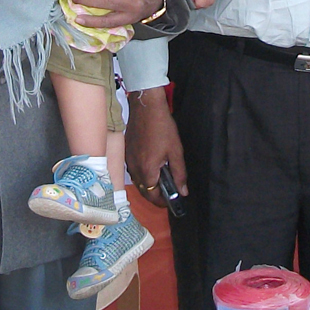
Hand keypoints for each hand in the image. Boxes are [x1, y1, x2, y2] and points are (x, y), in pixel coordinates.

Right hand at [126, 88, 185, 210]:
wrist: (146, 108)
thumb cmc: (162, 127)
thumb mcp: (175, 151)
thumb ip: (179, 174)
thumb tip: (182, 192)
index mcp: (147, 169)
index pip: (152, 195)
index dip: (162, 202)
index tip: (171, 201)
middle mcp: (134, 168)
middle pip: (143, 191)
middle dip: (154, 195)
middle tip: (168, 193)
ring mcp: (128, 160)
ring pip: (138, 181)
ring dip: (148, 184)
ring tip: (162, 179)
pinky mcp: (126, 153)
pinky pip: (133, 170)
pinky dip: (142, 174)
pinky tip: (151, 166)